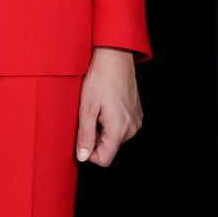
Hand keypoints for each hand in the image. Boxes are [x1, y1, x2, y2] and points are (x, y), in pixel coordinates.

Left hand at [75, 47, 141, 166]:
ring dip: (103, 129)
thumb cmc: (99, 78)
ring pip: (115, 138)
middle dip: (95, 139)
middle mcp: (131, 128)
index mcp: (119, 129)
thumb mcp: (86, 108)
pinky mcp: (137, 113)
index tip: (80, 137)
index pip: (104, 159)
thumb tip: (83, 157)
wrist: (115, 56)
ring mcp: (136, 120)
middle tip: (87, 116)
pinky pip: (122, 127)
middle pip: (109, 148)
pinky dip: (111, 121)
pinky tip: (106, 104)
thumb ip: (85, 135)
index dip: (88, 153)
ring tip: (97, 108)